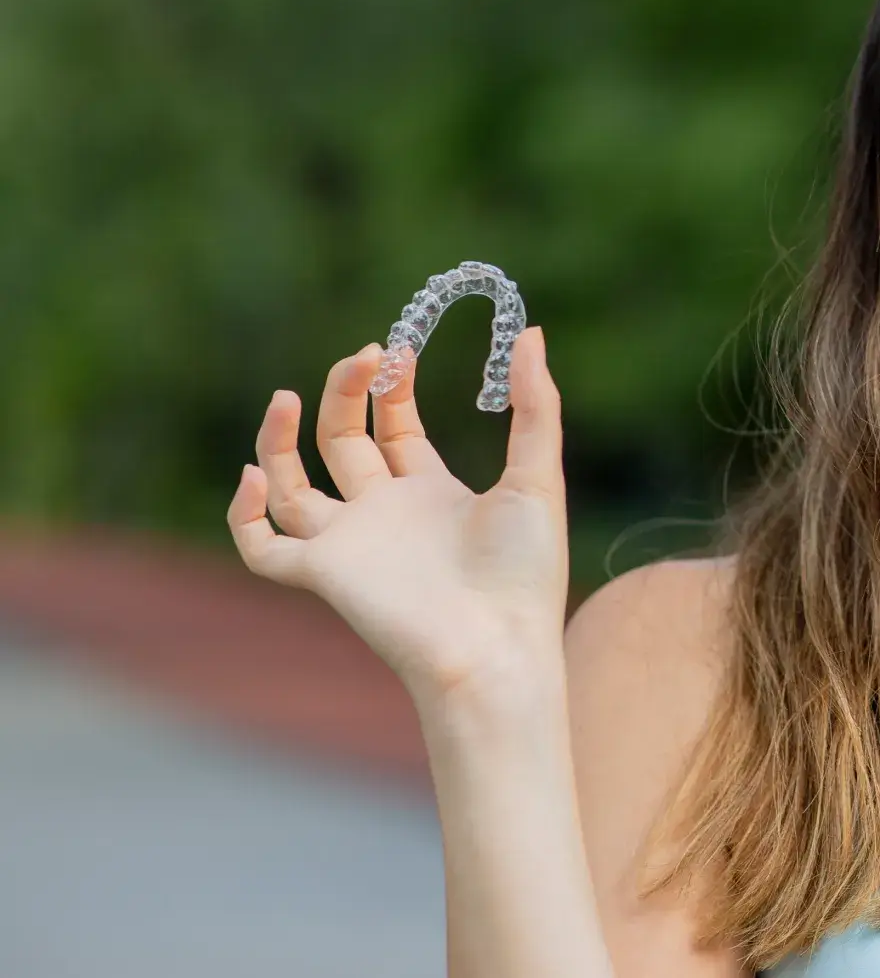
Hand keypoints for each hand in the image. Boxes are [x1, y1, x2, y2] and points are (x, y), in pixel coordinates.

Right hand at [226, 327, 569, 704]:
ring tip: (284, 396)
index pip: (395, 427)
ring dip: (277, 440)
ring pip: (290, 487)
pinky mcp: (322, 575)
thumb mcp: (537, 475)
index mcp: (432, 492)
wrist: (498, 645)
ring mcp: (349, 544)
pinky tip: (255, 474)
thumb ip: (536, 406)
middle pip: (343, 442)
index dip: (390, 386)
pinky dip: (244, 514)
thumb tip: (532, 332)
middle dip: (346, 394)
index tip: (395, 349)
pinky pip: (262, 547)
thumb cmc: (525, 572)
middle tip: (364, 356)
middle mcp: (385, 514)